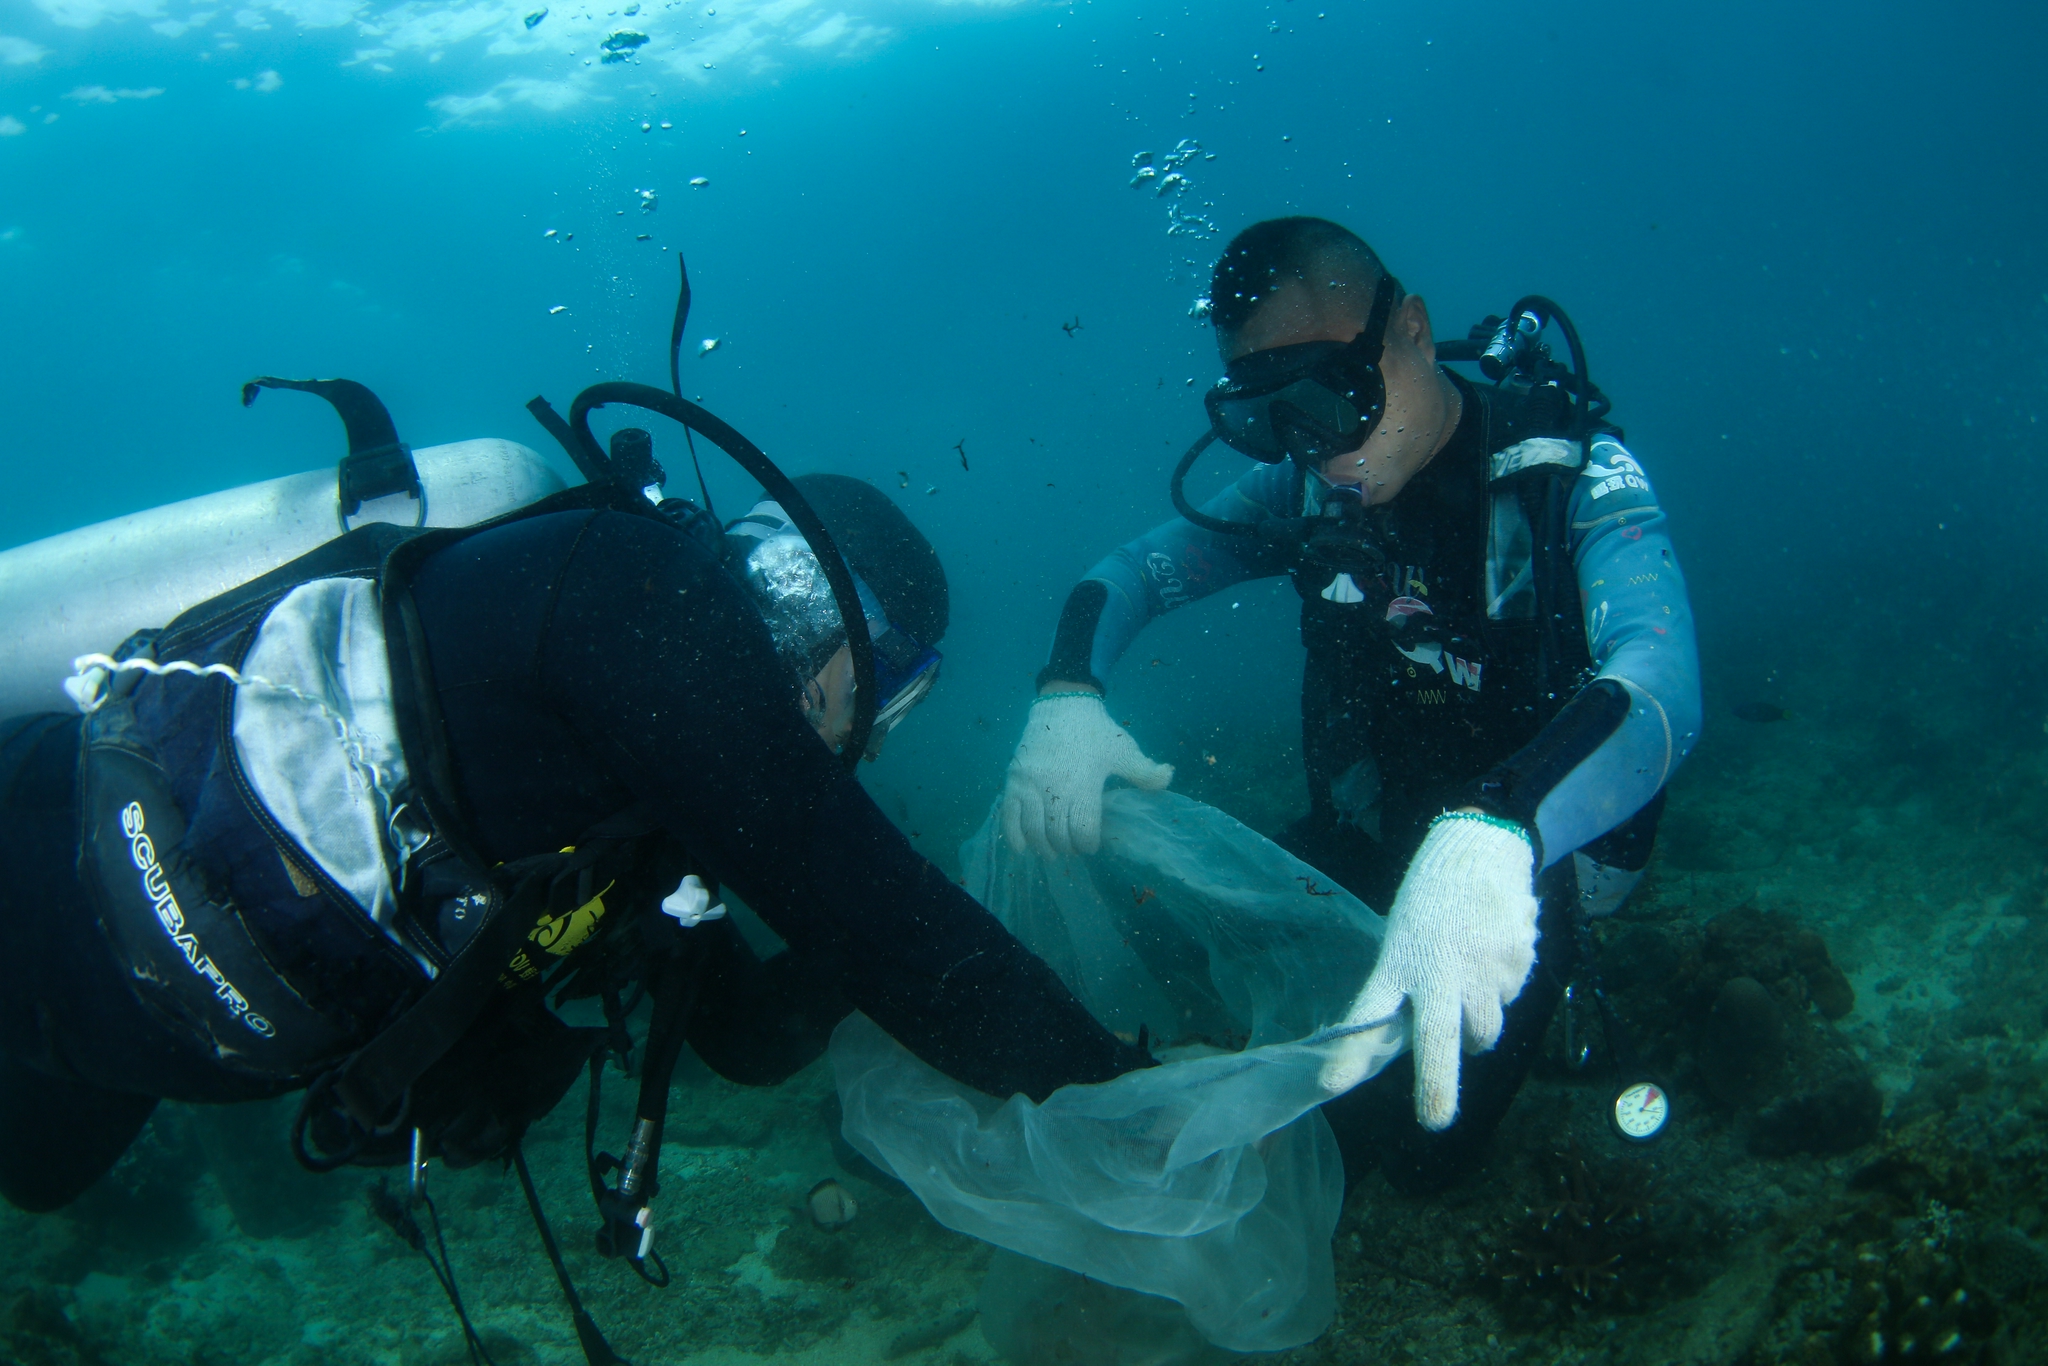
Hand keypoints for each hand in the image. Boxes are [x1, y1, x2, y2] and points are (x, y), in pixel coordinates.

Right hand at [1001, 692, 1172, 856]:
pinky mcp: (1014, 780)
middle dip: (1067, 847)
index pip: (1083, 830)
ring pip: (1033, 829)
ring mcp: (1030, 784)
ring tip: (1052, 852)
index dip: (1089, 844)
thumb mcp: (1124, 750)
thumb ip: (1145, 771)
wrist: (1063, 704)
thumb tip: (1169, 777)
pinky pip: (1008, 815)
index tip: (1092, 844)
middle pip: (1057, 834)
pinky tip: (1024, 848)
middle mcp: (1054, 787)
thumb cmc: (1096, 731)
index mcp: (1084, 784)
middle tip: (1073, 847)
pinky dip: (1015, 836)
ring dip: (1043, 847)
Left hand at [1320, 812, 1539, 1129]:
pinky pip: (1510, 999)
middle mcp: (1440, 968)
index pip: (1368, 1013)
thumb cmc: (1431, 900)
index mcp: (1399, 960)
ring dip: (1477, 1028)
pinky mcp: (1516, 962)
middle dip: (1436, 1086)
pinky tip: (1490, 954)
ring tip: (1467, 985)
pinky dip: (1500, 990)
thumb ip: (1408, 987)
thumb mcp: (1404, 936)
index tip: (1328, 1085)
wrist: (1482, 849)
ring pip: (1484, 1030)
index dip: (1349, 1054)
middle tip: (1434, 1120)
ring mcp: (1483, 968)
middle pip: (1437, 1040)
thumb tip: (1412, 1040)